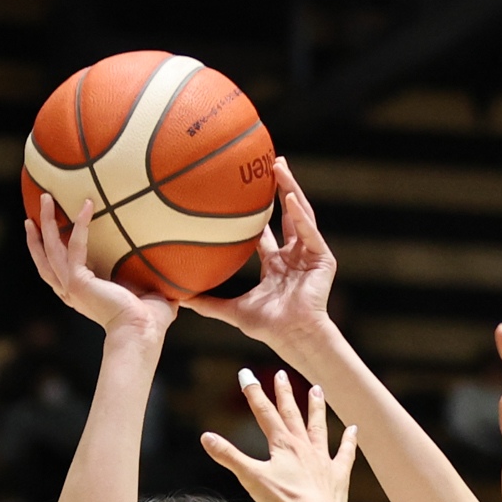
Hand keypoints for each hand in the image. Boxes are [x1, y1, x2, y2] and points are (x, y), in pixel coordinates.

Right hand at [25, 193, 176, 337]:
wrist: (142, 334)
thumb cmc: (149, 322)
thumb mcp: (148, 293)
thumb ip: (150, 279)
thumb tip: (172, 269)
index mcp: (83, 296)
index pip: (58, 269)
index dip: (49, 249)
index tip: (46, 230)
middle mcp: (71, 292)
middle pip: (45, 257)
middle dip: (39, 231)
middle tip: (39, 206)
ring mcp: (72, 287)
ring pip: (50, 248)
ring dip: (45, 222)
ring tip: (44, 197)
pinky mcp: (78, 281)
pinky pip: (75, 246)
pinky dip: (80, 224)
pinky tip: (88, 205)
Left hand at [184, 158, 334, 349]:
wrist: (293, 336)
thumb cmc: (268, 328)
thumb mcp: (232, 311)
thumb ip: (208, 304)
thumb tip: (179, 299)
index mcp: (276, 265)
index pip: (265, 233)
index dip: (257, 213)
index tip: (245, 193)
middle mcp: (294, 256)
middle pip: (287, 214)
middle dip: (280, 188)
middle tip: (270, 164)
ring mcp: (309, 255)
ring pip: (301, 214)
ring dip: (291, 189)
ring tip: (280, 167)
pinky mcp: (323, 258)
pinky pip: (310, 231)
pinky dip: (301, 215)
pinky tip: (290, 198)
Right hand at [201, 369, 357, 501]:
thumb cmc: (283, 500)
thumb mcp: (251, 477)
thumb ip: (229, 456)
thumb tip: (206, 437)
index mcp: (282, 444)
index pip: (264, 413)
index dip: (253, 393)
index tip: (245, 374)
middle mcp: (303, 445)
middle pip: (291, 414)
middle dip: (284, 393)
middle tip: (281, 374)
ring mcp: (322, 458)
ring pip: (318, 427)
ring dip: (316, 407)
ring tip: (317, 389)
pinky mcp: (337, 474)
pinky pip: (345, 453)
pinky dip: (349, 441)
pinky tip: (354, 429)